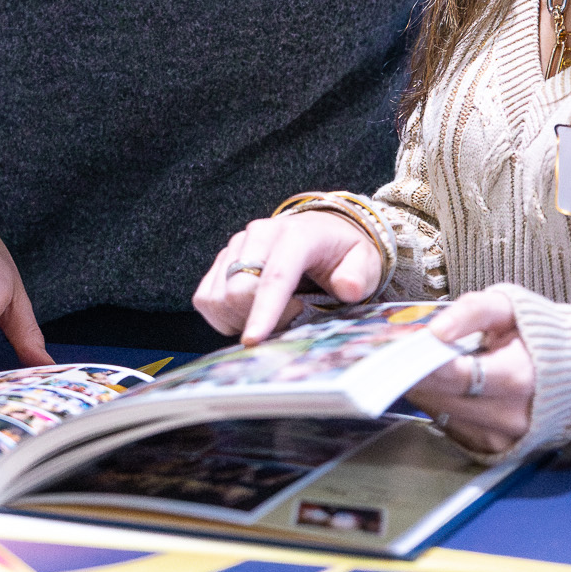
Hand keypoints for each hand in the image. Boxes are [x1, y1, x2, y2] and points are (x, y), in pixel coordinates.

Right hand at [192, 210, 382, 343]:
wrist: (323, 230)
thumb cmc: (342, 251)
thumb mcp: (365, 262)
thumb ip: (358, 275)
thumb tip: (347, 288)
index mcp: (295, 235)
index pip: (274, 277)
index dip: (263, 311)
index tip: (253, 340)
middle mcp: (259, 234)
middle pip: (238, 290)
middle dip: (260, 318)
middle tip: (293, 317)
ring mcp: (237, 245)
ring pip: (218, 297)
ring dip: (241, 318)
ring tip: (273, 313)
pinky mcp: (222, 259)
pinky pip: (205, 298)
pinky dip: (223, 315)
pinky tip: (249, 312)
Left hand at [405, 287, 533, 453]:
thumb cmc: (542, 335)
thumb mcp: (510, 306)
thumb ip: (471, 311)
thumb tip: (435, 331)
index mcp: (518, 378)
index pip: (455, 376)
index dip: (420, 363)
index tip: (392, 350)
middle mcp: (511, 415)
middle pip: (442, 398)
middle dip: (413, 375)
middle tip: (390, 355)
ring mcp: (504, 437)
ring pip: (442, 415)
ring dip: (423, 392)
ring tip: (414, 366)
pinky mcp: (496, 448)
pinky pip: (452, 427)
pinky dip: (440, 406)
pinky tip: (438, 386)